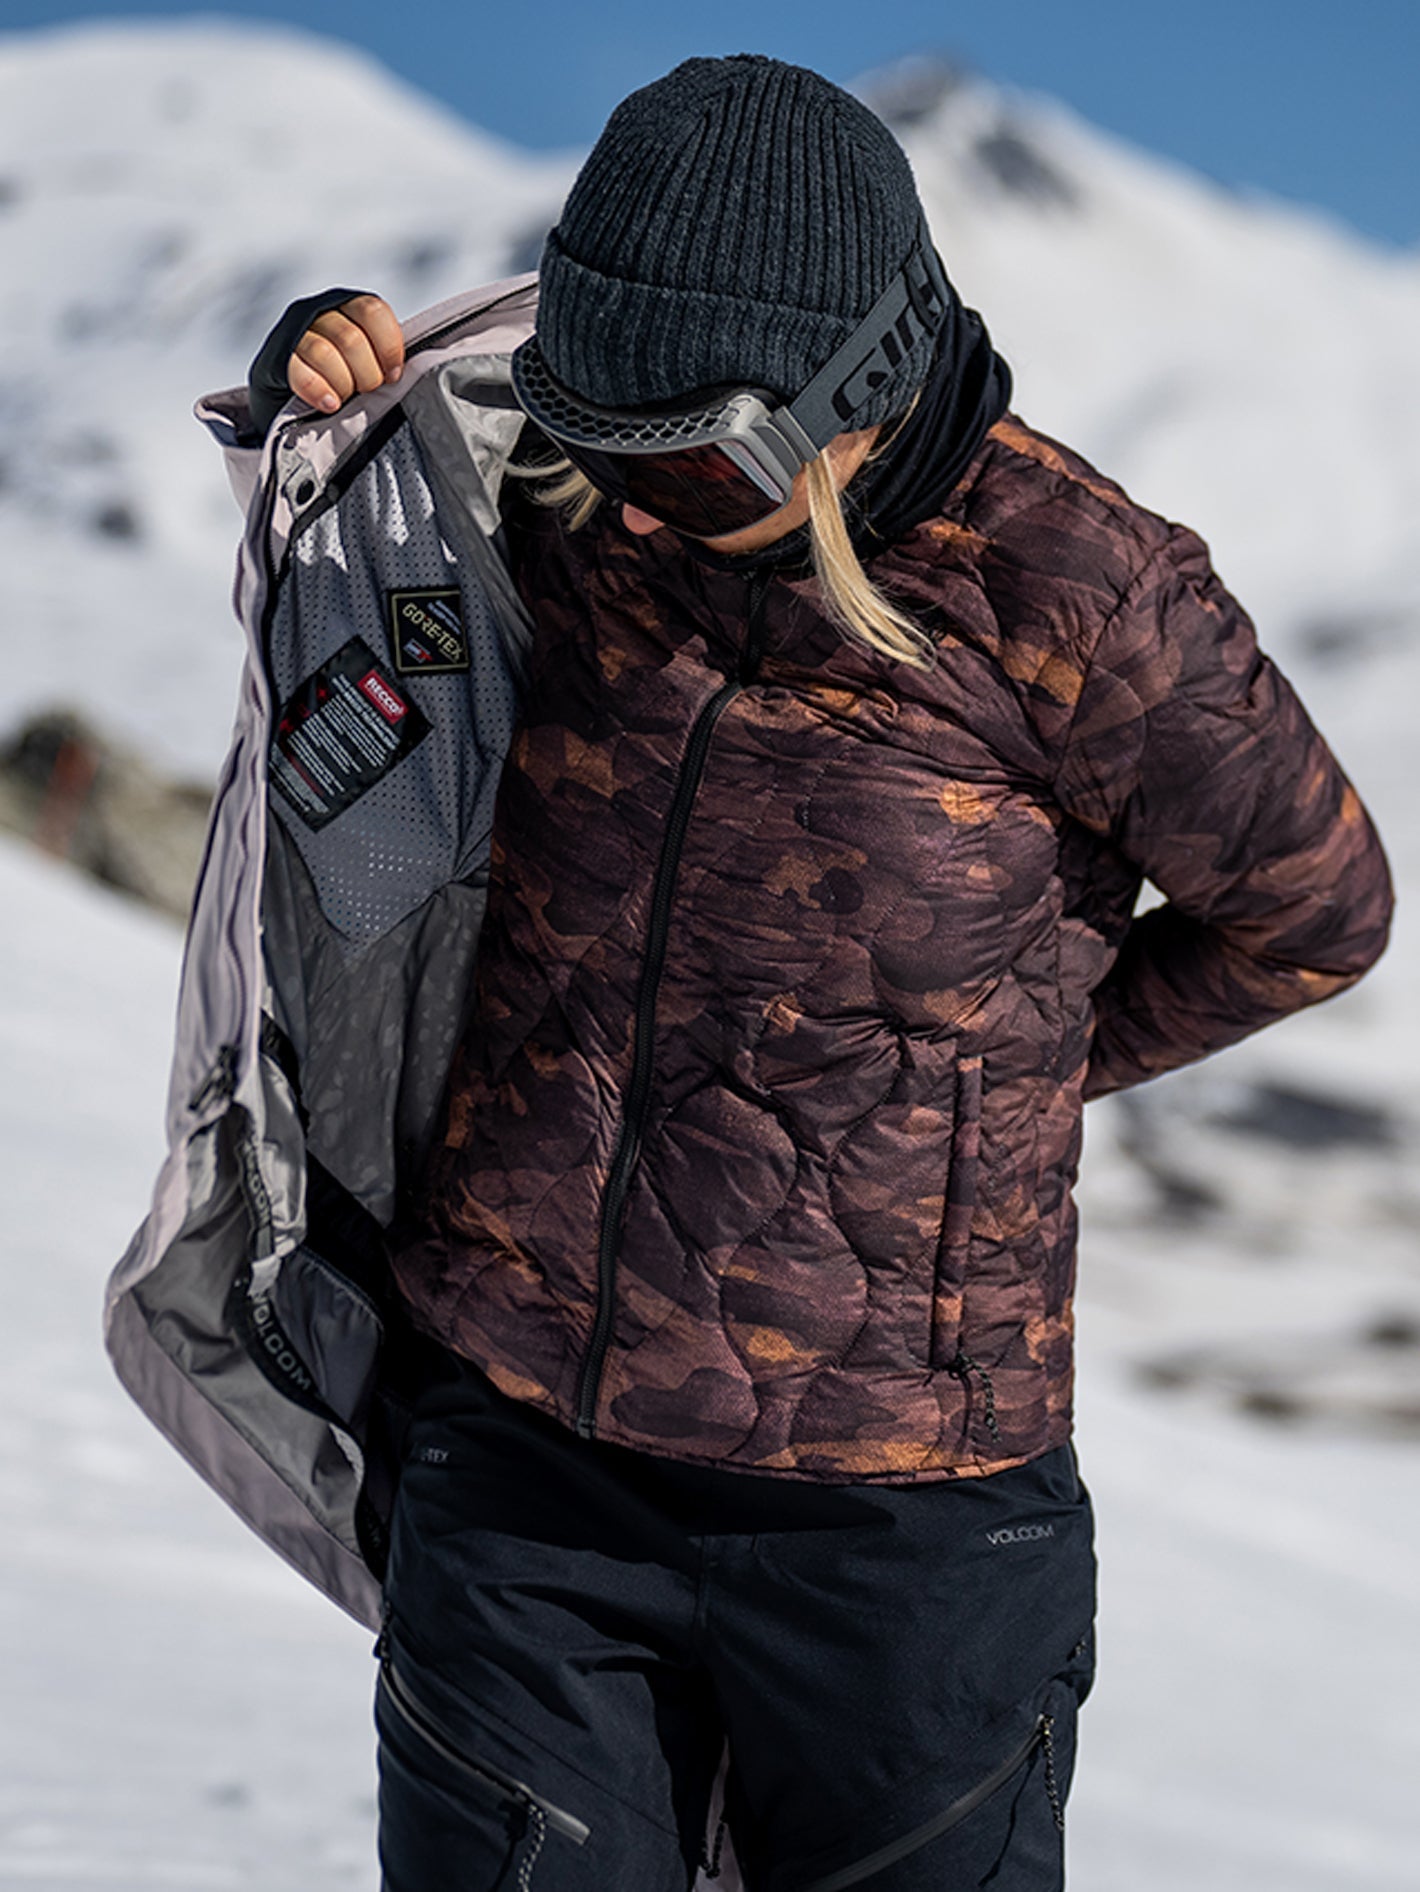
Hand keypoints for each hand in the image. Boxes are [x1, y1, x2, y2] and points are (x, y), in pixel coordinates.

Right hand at [287, 294, 404, 412]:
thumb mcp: (368, 357)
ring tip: (346, 398)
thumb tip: (416, 369)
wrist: (293, 389)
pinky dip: (319, 390)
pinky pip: (299, 371)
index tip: (393, 375)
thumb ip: (386, 355)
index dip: (389, 347)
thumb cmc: (341, 373)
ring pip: (324, 353)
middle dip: (367, 374)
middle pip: (351, 338)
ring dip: (343, 383)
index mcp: (350, 306)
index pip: (373, 311)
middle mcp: (322, 311)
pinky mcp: (278, 358)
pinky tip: (330, 403)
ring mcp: (297, 332)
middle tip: (367, 390)